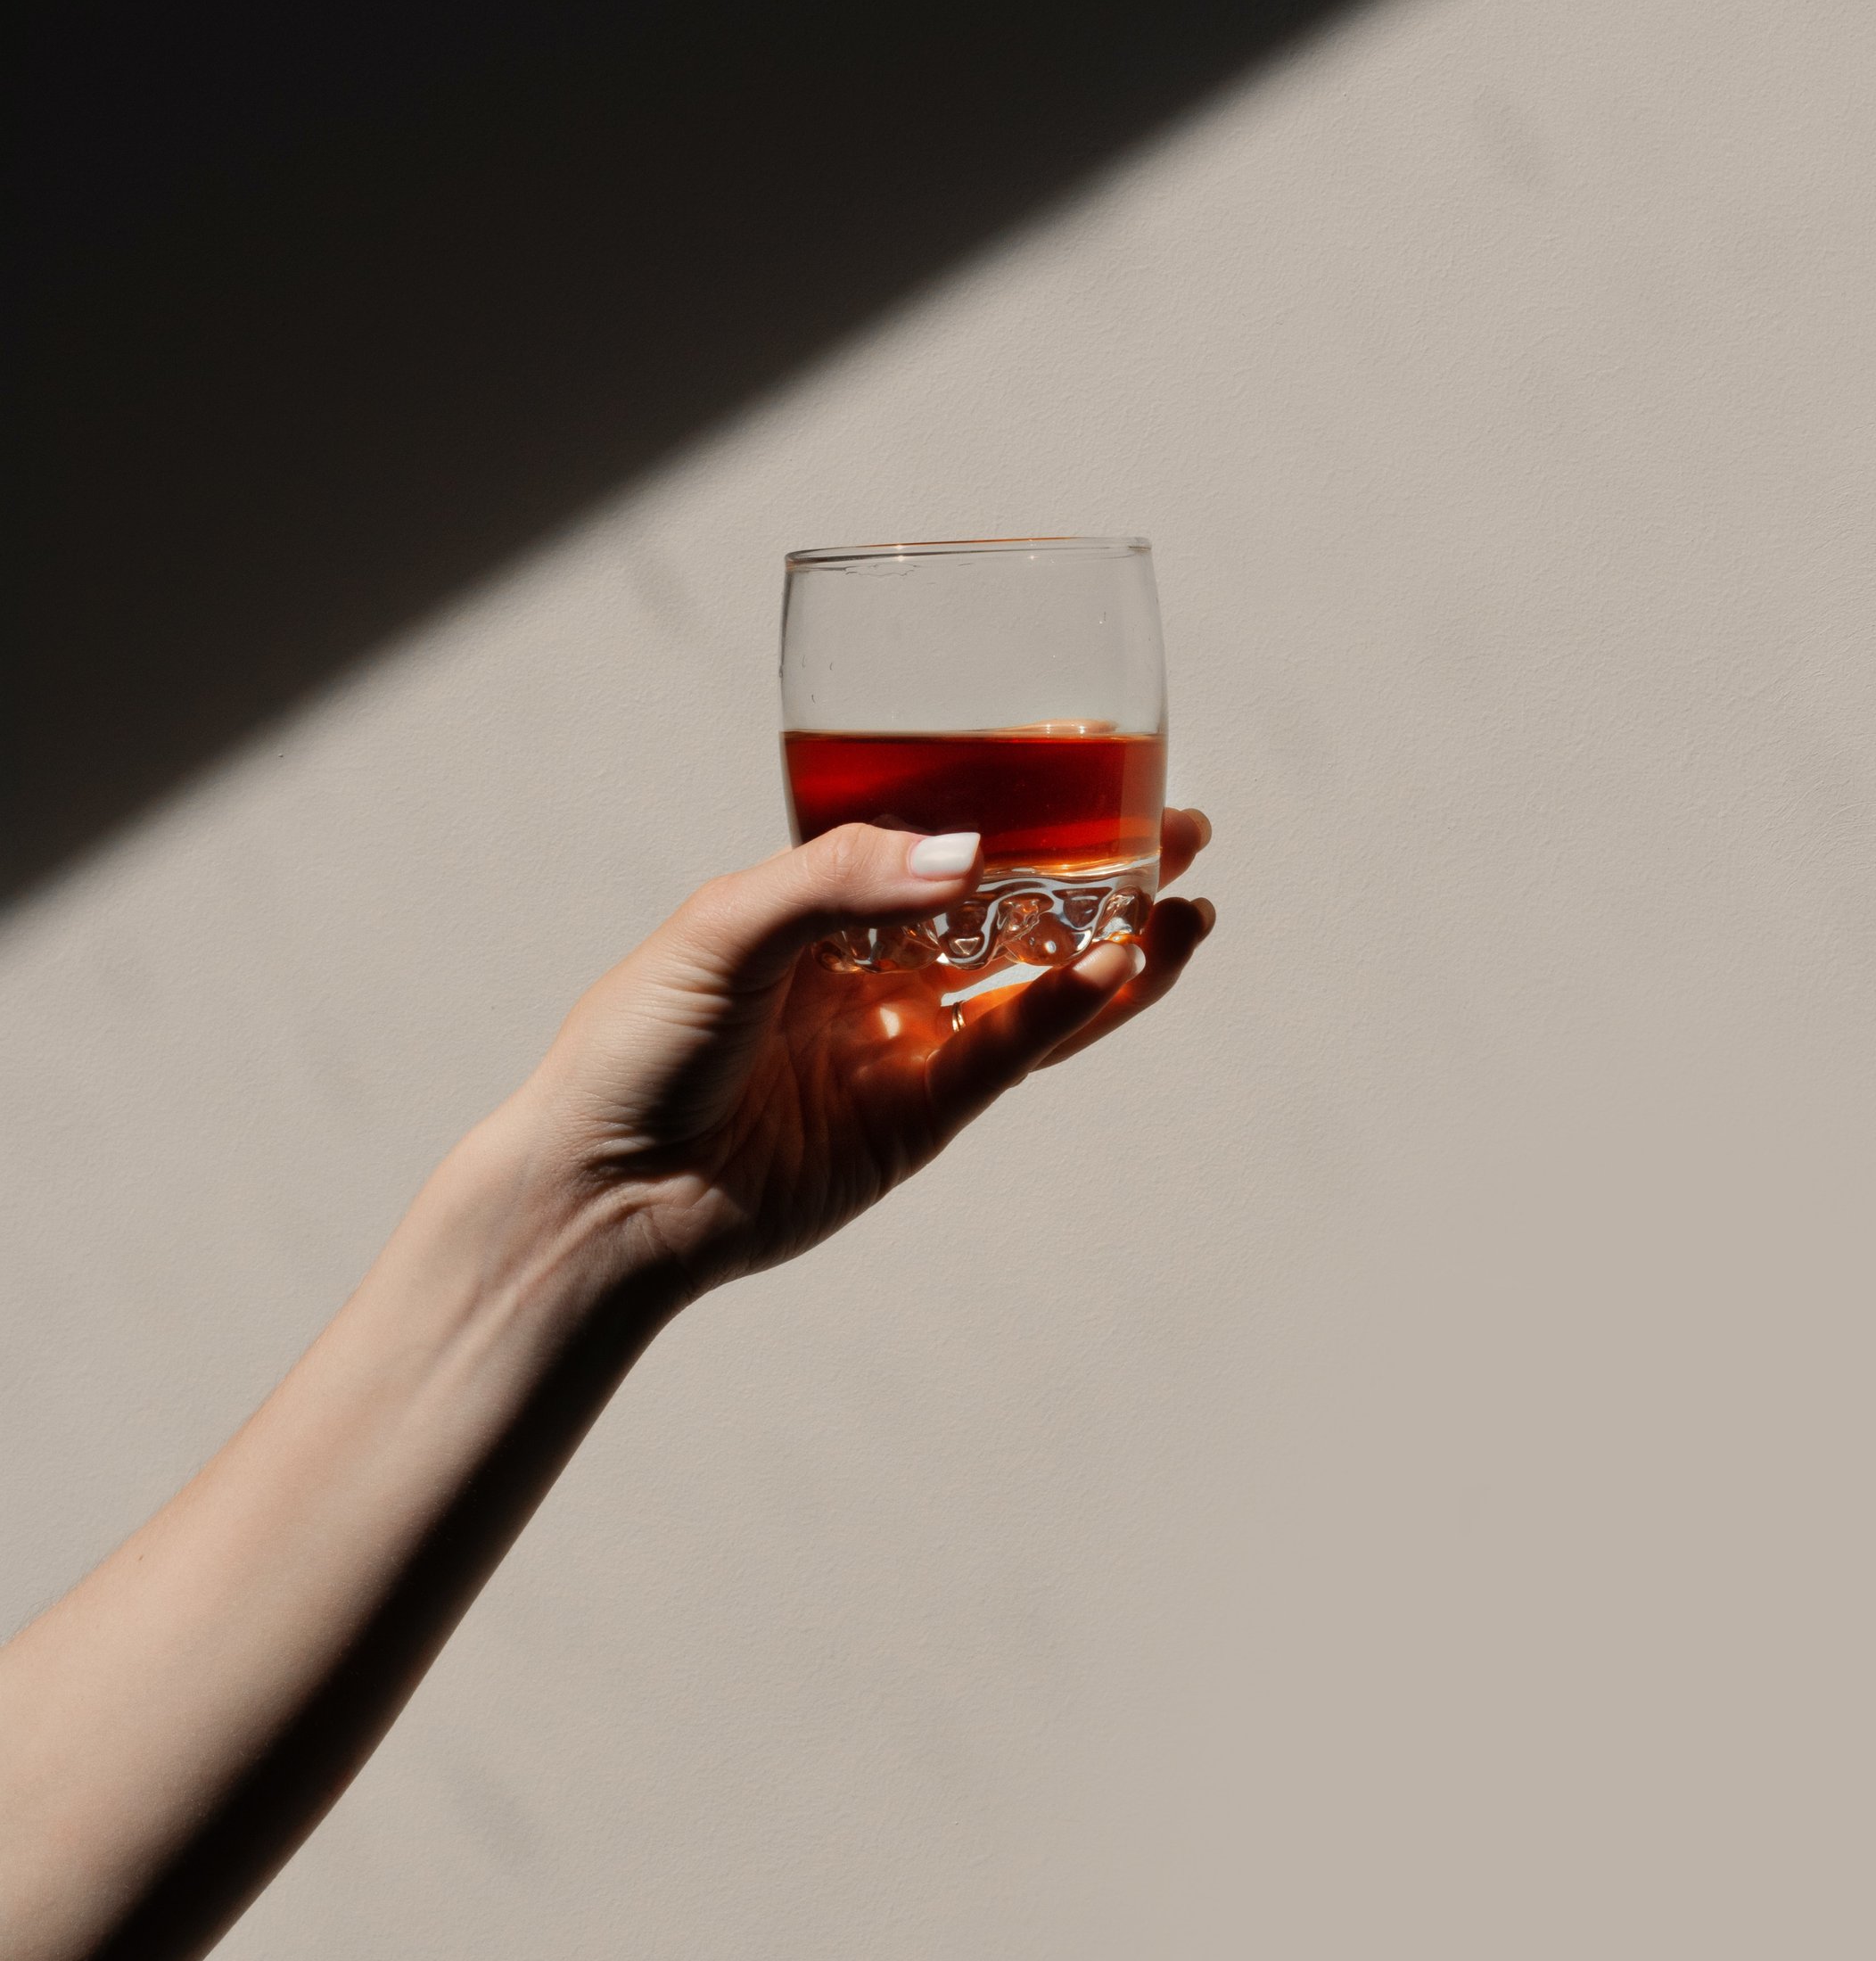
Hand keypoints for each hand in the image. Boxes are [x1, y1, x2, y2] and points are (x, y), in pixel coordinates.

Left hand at [506, 810, 1214, 1292]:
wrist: (604, 1189)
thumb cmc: (634, 1044)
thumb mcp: (724, 925)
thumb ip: (843, 876)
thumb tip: (970, 852)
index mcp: (821, 907)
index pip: (947, 846)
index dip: (1028, 813)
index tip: (1105, 771)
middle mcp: (873, 971)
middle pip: (1014, 912)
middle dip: (1102, 875)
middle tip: (1183, 834)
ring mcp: (902, 1047)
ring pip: (1032, 988)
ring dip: (1113, 950)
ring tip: (1185, 911)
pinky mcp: (916, 1122)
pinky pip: (1008, 1054)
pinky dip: (1066, 1013)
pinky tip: (1117, 967)